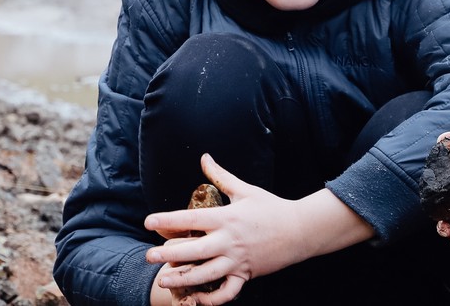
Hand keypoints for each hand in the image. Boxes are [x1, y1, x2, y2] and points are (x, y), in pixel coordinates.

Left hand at [144, 154, 373, 304]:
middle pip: (193, 250)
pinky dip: (211, 298)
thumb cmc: (271, 207)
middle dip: (168, 254)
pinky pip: (227, 292)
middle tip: (148, 256)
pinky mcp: (246, 275)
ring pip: (205, 274)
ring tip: (163, 279)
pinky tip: (196, 298)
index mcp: (226, 218)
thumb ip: (220, 176)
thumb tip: (204, 157)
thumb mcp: (245, 189)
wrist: (301, 230)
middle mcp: (229, 240)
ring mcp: (237, 260)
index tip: (149, 222)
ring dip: (182, 278)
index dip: (167, 221)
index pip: (190, 219)